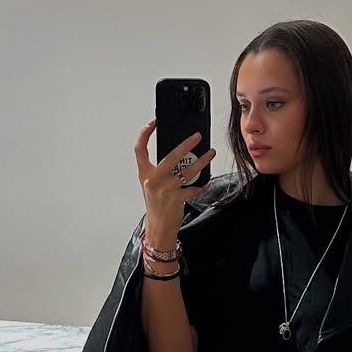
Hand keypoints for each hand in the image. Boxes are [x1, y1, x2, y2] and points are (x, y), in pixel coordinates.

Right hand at [134, 120, 215, 242]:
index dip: (145, 133)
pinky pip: (193, 188)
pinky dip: (201, 185)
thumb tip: (178, 154)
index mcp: (144, 173)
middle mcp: (153, 180)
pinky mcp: (176, 199)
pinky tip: (206, 182)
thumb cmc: (157, 205)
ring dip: (202, 161)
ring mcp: (165, 189)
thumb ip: (159, 170)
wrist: (158, 228)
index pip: (140, 149)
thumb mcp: (152, 185)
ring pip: (187, 170)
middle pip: (170, 156)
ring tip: (211, 154)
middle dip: (186, 144)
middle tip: (197, 136)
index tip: (154, 123)